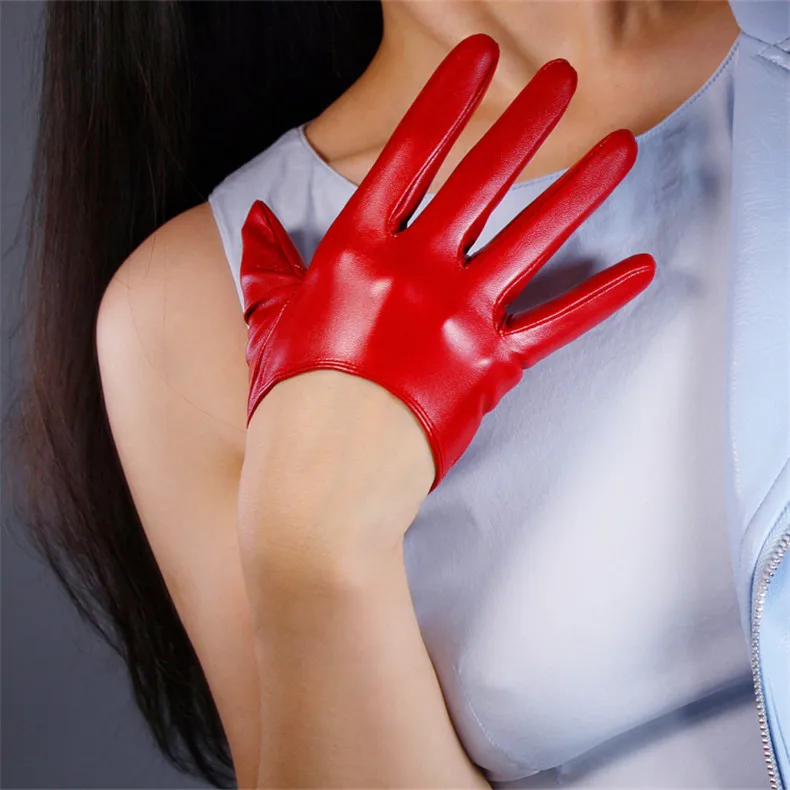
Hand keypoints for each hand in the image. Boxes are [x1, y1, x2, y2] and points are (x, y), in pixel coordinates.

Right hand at [240, 33, 654, 498]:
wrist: (324, 473)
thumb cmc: (290, 397)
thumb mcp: (268, 320)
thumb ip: (268, 266)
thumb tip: (256, 227)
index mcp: (358, 249)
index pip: (409, 154)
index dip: (446, 100)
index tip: (479, 58)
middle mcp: (416, 268)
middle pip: (481, 179)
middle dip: (523, 121)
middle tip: (560, 76)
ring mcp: (459, 315)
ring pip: (532, 238)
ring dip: (580, 190)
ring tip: (624, 147)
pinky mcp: (491, 364)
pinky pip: (556, 324)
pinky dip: (601, 298)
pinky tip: (641, 269)